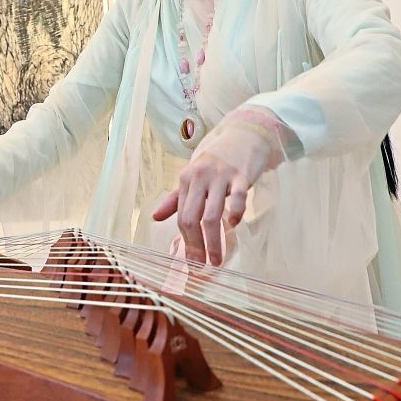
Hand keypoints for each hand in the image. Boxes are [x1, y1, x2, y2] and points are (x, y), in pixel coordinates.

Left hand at [151, 116, 283, 265]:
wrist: (245, 134)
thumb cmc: (217, 160)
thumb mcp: (194, 176)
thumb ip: (176, 198)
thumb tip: (155, 217)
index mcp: (186, 179)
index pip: (181, 216)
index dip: (185, 242)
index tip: (190, 262)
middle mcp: (201, 177)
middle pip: (192, 218)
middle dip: (195, 246)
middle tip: (200, 266)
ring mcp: (222, 175)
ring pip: (213, 214)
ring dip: (214, 241)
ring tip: (217, 260)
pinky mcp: (242, 175)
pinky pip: (238, 198)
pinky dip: (236, 214)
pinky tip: (235, 224)